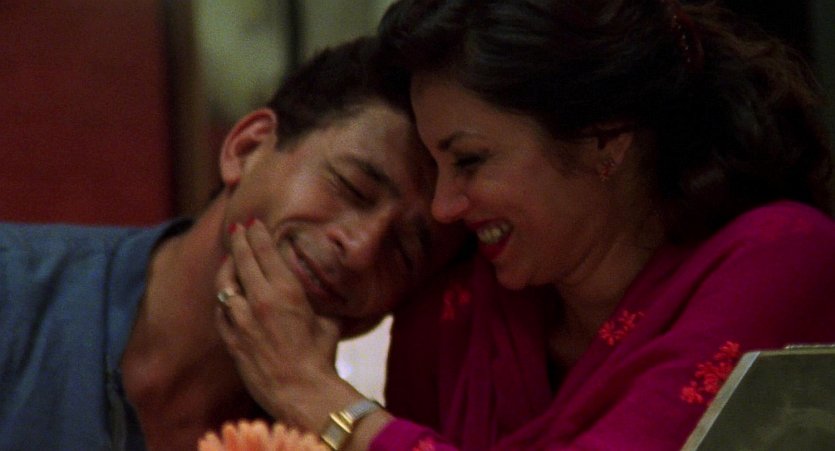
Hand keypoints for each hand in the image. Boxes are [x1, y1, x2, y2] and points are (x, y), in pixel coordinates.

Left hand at [215, 219, 347, 427]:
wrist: (301, 392)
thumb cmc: (320, 358)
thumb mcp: (328, 323)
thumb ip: (318, 305)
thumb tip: (321, 298)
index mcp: (286, 292)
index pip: (265, 252)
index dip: (257, 234)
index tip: (253, 222)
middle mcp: (260, 301)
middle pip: (242, 260)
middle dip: (239, 241)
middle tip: (237, 229)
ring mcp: (242, 321)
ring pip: (225, 284)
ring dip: (226, 267)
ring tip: (229, 259)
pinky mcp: (232, 340)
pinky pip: (221, 311)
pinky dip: (223, 299)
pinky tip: (226, 295)